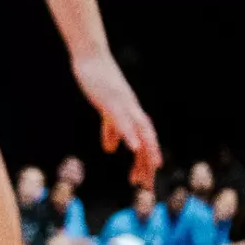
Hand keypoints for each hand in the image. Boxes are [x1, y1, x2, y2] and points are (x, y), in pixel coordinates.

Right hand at [72, 51, 160, 187]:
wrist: (92, 57)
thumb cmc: (97, 80)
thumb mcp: (104, 109)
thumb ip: (110, 128)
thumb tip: (111, 149)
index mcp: (131, 115)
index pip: (143, 141)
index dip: (144, 161)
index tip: (143, 181)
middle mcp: (133, 111)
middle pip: (147, 140)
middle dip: (149, 164)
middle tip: (148, 186)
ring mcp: (124, 105)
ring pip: (141, 131)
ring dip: (147, 152)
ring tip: (151, 170)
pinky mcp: (113, 100)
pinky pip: (123, 120)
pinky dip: (130, 135)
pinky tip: (133, 148)